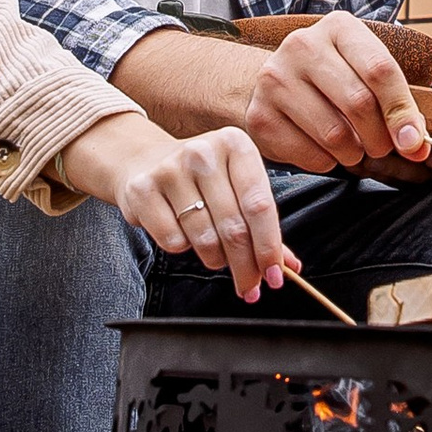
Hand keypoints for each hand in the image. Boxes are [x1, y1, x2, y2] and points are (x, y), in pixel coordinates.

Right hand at [62, 109, 285, 300]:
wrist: (145, 160)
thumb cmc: (202, 178)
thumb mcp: (237, 186)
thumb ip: (264, 224)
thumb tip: (289, 267)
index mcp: (236, 145)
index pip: (260, 206)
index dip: (270, 247)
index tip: (274, 276)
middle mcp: (203, 151)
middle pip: (234, 228)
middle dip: (245, 267)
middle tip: (249, 287)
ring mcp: (170, 169)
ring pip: (205, 239)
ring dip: (216, 260)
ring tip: (215, 254)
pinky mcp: (142, 189)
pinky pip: (173, 242)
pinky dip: (183, 248)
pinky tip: (182, 232)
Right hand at [244, 10, 431, 176]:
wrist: (272, 84)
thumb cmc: (336, 75)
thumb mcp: (370, 58)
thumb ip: (419, 64)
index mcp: (339, 27)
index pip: (380, 70)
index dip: (404, 111)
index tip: (416, 141)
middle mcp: (303, 46)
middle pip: (359, 104)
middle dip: (381, 137)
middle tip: (383, 147)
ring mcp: (275, 80)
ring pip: (335, 136)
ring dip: (355, 153)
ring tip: (354, 147)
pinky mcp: (259, 116)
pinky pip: (310, 155)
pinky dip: (327, 162)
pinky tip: (325, 149)